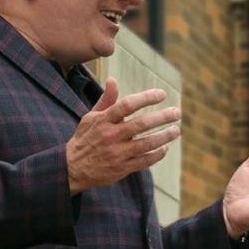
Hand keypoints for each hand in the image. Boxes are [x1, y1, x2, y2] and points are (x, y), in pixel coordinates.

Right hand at [66, 78, 181, 194]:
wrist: (72, 168)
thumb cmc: (85, 138)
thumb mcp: (90, 117)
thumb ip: (106, 100)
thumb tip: (113, 80)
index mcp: (103, 121)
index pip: (127, 105)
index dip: (146, 98)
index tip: (162, 94)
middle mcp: (110, 136)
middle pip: (141, 124)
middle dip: (162, 117)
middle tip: (177, 112)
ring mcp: (117, 153)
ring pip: (146, 144)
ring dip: (164, 137)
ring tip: (176, 130)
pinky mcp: (121, 168)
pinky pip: (144, 161)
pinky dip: (157, 155)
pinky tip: (165, 148)